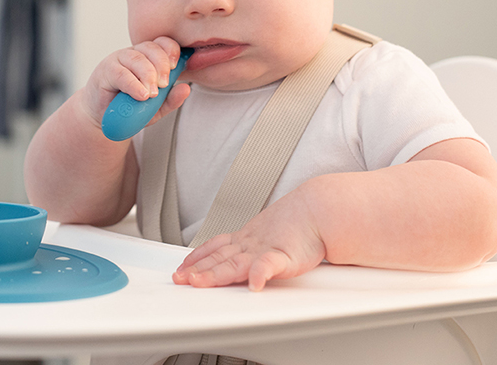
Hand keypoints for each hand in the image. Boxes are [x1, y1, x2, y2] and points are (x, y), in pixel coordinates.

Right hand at [82, 36, 190, 129]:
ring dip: (148, 75)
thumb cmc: (131, 107)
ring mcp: (119, 60)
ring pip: (137, 59)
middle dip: (162, 65)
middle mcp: (135, 54)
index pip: (163, 43)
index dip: (171, 51)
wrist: (105, 118)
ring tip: (152, 94)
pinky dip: (133, 84)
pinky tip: (141, 95)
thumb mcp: (155, 107)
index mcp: (149, 57)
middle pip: (152, 48)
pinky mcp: (106, 70)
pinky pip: (121, 73)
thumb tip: (186, 89)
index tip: (176, 66)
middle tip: (164, 85)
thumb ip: (171, 99)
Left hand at [172, 189, 326, 290]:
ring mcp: (264, 250)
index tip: (182, 268)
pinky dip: (259, 275)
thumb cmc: (297, 225)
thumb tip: (244, 265)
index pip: (215, 248)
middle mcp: (250, 245)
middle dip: (196, 270)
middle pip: (218, 259)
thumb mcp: (267, 234)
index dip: (196, 258)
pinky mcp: (284, 257)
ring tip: (198, 281)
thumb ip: (253, 250)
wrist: (318, 210)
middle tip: (179, 279)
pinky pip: (268, 266)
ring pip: (234, 264)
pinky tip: (253, 285)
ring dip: (215, 273)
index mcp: (246, 240)